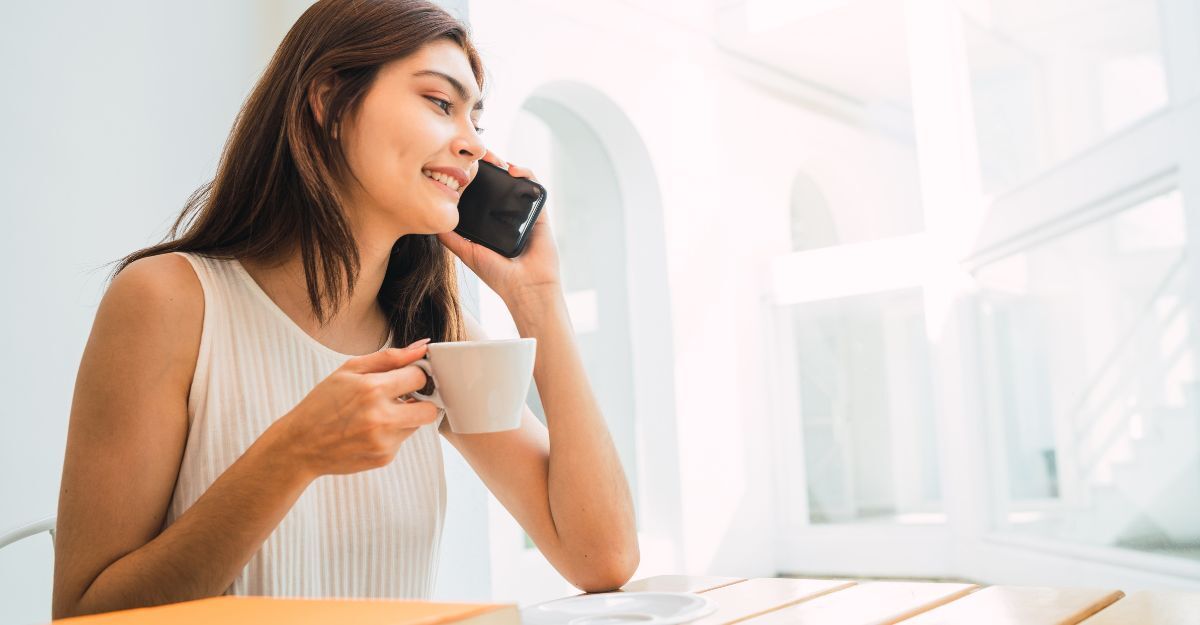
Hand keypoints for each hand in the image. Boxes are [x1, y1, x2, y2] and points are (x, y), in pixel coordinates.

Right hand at [267, 340, 438, 477]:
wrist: (300, 445)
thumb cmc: (322, 404)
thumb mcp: (349, 370)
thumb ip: (389, 357)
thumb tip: (421, 347)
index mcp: (373, 389)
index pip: (420, 378)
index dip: (414, 375)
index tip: (406, 377)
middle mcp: (382, 417)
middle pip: (430, 409)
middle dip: (421, 401)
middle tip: (403, 398)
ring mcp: (384, 441)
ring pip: (417, 425)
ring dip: (405, 417)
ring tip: (378, 414)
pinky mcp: (384, 458)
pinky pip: (402, 441)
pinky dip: (391, 434)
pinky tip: (369, 431)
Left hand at [438, 149, 561, 303]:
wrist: (526, 287)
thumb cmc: (498, 275)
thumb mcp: (467, 253)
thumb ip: (450, 238)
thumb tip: (431, 222)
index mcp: (490, 222)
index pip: (480, 193)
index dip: (471, 177)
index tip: (459, 166)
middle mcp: (507, 214)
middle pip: (497, 182)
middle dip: (487, 165)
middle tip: (475, 156)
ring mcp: (524, 212)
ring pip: (515, 180)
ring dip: (505, 165)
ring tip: (493, 160)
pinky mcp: (540, 212)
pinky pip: (535, 187)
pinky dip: (526, 173)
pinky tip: (513, 170)